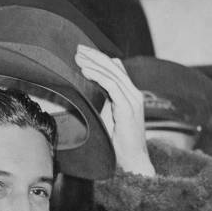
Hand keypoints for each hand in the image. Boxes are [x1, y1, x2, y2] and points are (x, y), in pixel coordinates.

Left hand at [75, 44, 155, 176]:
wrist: (133, 161)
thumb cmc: (119, 144)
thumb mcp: (109, 118)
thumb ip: (105, 103)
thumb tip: (91, 91)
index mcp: (130, 96)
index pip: (116, 69)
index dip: (100, 60)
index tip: (82, 54)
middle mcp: (134, 94)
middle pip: (114, 66)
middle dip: (95, 56)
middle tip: (77, 49)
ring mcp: (133, 100)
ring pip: (112, 73)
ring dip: (93, 64)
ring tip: (78, 58)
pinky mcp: (128, 108)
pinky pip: (112, 85)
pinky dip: (98, 76)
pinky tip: (85, 71)